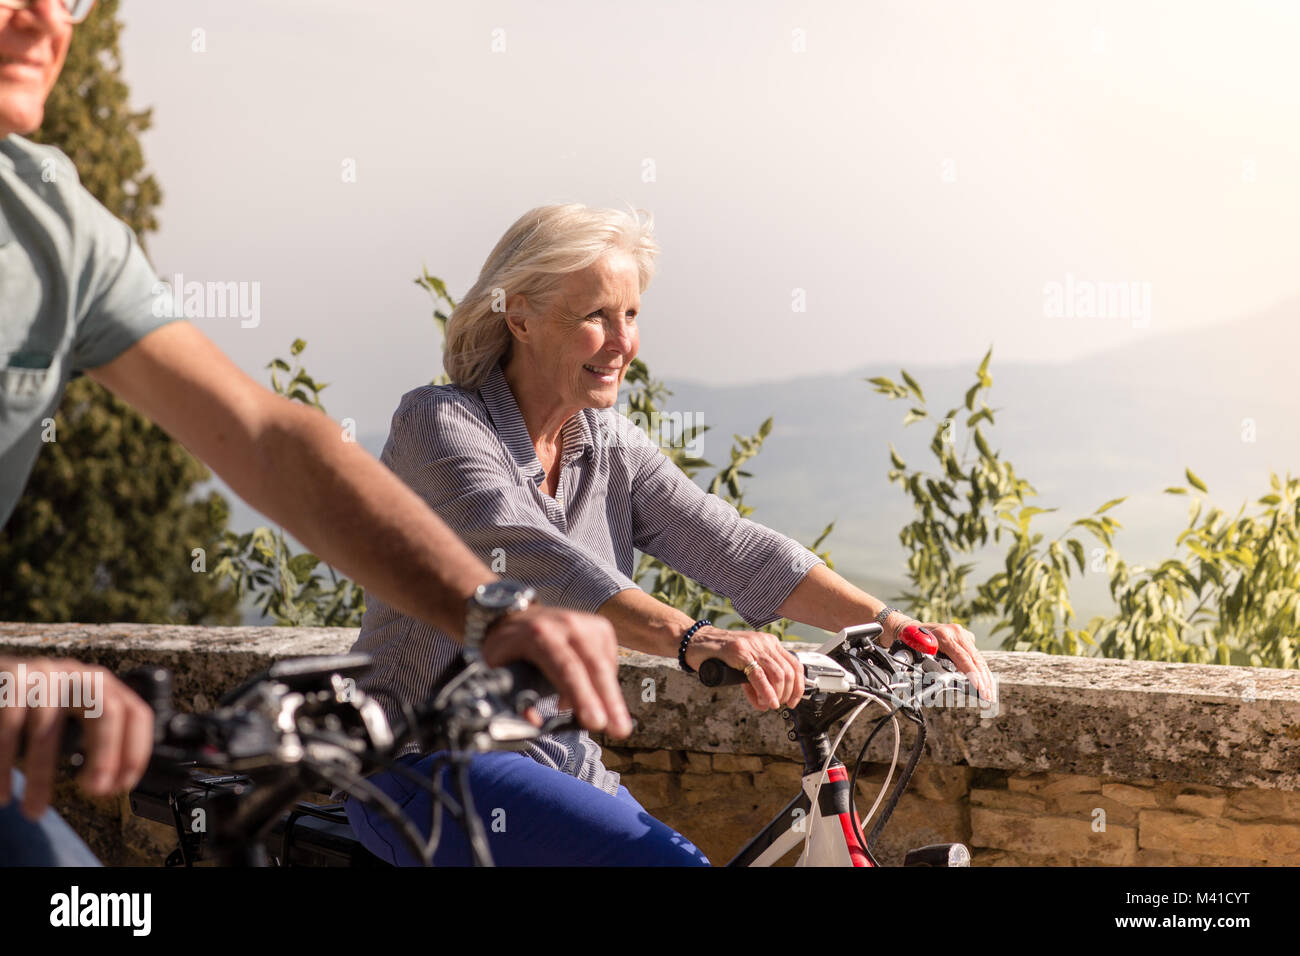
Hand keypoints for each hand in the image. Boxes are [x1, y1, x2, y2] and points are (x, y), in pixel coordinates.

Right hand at [0, 657, 154, 820]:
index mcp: (102, 685)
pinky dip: (4, 768)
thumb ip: (95, 737)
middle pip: (106, 712)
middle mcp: (79, 675)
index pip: (135, 713)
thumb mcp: (74, 712)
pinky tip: (5, 794)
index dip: (136, 750)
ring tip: (34, 811)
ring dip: (40, 778)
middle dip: (105, 756)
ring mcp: (46, 675)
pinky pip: (9, 731)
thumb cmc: (36, 706)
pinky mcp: (12, 681)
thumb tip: (112, 785)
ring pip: (47, 731)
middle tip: (95, 792)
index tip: (122, 785)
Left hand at [479, 607, 632, 737]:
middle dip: (610, 702)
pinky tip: (594, 696)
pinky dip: (605, 684)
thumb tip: (534, 723)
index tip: (595, 723)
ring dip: (611, 699)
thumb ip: (512, 697)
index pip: (567, 668)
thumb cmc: (506, 648)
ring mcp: (587, 624)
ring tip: (615, 726)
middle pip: (595, 667)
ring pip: (606, 667)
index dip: (582, 697)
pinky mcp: (600, 627)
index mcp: (539, 635)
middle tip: (620, 731)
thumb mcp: (497, 671)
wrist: (514, 616)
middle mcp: (567, 625)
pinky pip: (609, 662)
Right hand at [684, 627, 804, 710]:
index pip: (795, 665)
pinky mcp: (740, 652)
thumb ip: (757, 682)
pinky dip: (767, 692)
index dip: (798, 687)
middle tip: (776, 705)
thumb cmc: (718, 655)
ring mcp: (753, 645)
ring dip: (776, 695)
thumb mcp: (744, 666)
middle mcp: (764, 642)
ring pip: (778, 675)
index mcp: (769, 643)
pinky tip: (766, 702)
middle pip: (789, 672)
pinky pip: (759, 675)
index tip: (793, 701)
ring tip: (767, 704)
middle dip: (787, 694)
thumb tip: (767, 703)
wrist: (696, 642)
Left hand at [908, 621, 995, 701]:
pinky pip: (977, 656)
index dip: (973, 674)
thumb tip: (943, 678)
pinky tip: (988, 684)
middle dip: (984, 680)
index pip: (963, 657)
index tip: (980, 688)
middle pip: (976, 659)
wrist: (909, 629)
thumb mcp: (916, 652)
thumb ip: (929, 663)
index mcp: (944, 635)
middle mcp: (956, 632)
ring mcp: (962, 634)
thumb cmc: (910, 643)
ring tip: (990, 695)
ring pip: (979, 658)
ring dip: (986, 678)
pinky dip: (982, 671)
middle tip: (988, 697)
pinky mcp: (965, 638)